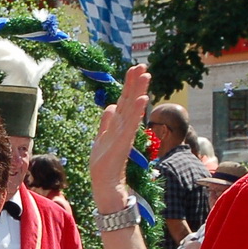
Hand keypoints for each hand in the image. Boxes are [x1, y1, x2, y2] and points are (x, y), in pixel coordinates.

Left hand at [88, 66, 151, 212]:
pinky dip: (137, 111)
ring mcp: (125, 133)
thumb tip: (109, 107)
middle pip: (131, 100)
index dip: (129, 85)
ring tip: (146, 75)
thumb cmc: (104, 163)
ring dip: (140, 91)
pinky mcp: (124, 142)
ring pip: (133, 108)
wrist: (105, 183)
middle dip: (136, 83)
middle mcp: (123, 126)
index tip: (134, 69)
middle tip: (143, 66)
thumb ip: (106, 122)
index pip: (124, 100)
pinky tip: (143, 99)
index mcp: (118, 124)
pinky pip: (131, 123)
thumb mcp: (101, 138)